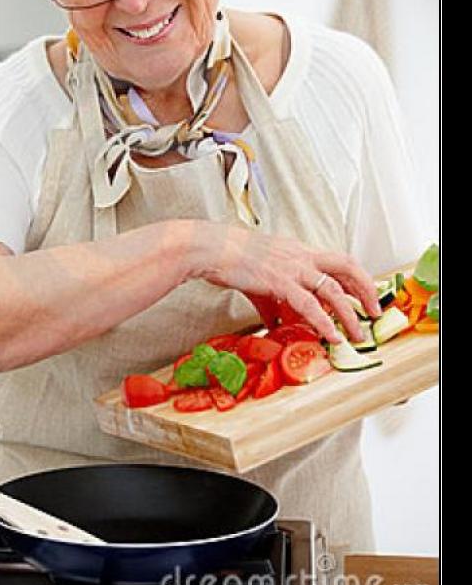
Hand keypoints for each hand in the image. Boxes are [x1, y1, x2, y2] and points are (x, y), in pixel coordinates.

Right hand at [187, 223, 381, 343]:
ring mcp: (292, 266)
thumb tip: (277, 324)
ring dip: (349, 313)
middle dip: (365, 290)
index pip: (337, 260)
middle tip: (374, 312)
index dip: (355, 278)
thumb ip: (273, 301)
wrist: (210, 249)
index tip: (365, 295)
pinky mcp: (280, 280)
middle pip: (346, 266)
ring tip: (358, 334)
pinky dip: (325, 321)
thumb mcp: (258, 278)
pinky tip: (332, 336)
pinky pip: (310, 304)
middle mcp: (300, 255)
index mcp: (297, 251)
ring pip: (333, 289)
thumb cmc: (229, 258)